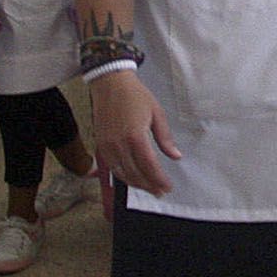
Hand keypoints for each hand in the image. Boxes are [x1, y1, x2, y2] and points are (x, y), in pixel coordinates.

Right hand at [88, 72, 181, 194]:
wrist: (110, 84)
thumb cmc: (136, 96)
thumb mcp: (157, 114)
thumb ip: (165, 138)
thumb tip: (176, 156)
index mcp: (135, 136)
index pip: (149, 166)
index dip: (158, 180)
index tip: (167, 187)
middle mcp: (119, 144)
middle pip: (135, 173)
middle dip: (149, 185)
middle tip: (160, 192)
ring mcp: (107, 145)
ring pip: (121, 173)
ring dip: (136, 184)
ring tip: (148, 188)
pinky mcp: (100, 144)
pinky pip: (111, 167)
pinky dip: (122, 176)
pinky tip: (132, 178)